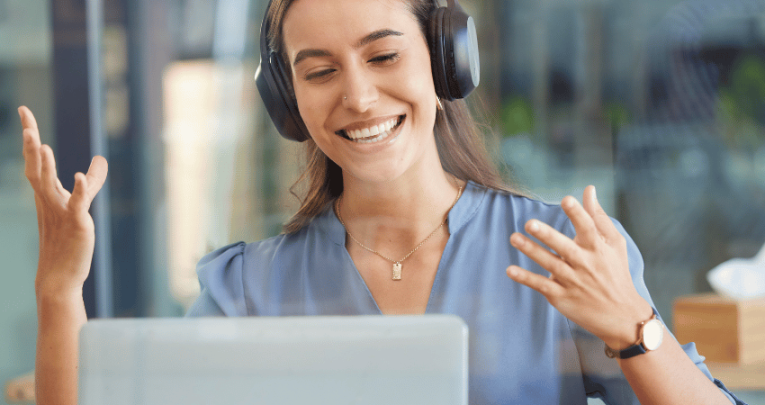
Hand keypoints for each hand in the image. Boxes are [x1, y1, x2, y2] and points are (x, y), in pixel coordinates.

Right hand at [20, 106, 107, 297]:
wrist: (60, 275)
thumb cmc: (67, 239)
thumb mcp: (78, 204)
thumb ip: (91, 181)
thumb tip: (100, 159)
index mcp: (45, 194)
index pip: (34, 161)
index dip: (30, 137)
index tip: (24, 111)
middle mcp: (48, 200)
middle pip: (36, 168)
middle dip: (31, 145)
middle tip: (26, 121)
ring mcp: (60, 211)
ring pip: (49, 184)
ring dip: (46, 165)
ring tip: (44, 145)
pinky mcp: (76, 222)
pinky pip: (77, 204)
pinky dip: (79, 190)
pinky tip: (78, 177)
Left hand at [506, 186, 652, 349]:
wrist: (621, 315)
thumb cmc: (616, 272)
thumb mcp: (614, 244)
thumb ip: (598, 216)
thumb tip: (589, 190)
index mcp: (597, 248)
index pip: (588, 228)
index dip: (578, 214)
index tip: (567, 200)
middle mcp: (585, 264)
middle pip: (564, 247)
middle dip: (547, 235)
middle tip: (530, 223)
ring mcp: (572, 281)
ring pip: (550, 264)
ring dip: (531, 251)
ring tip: (514, 238)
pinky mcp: (562, 296)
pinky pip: (542, 285)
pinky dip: (526, 278)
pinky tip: (511, 270)